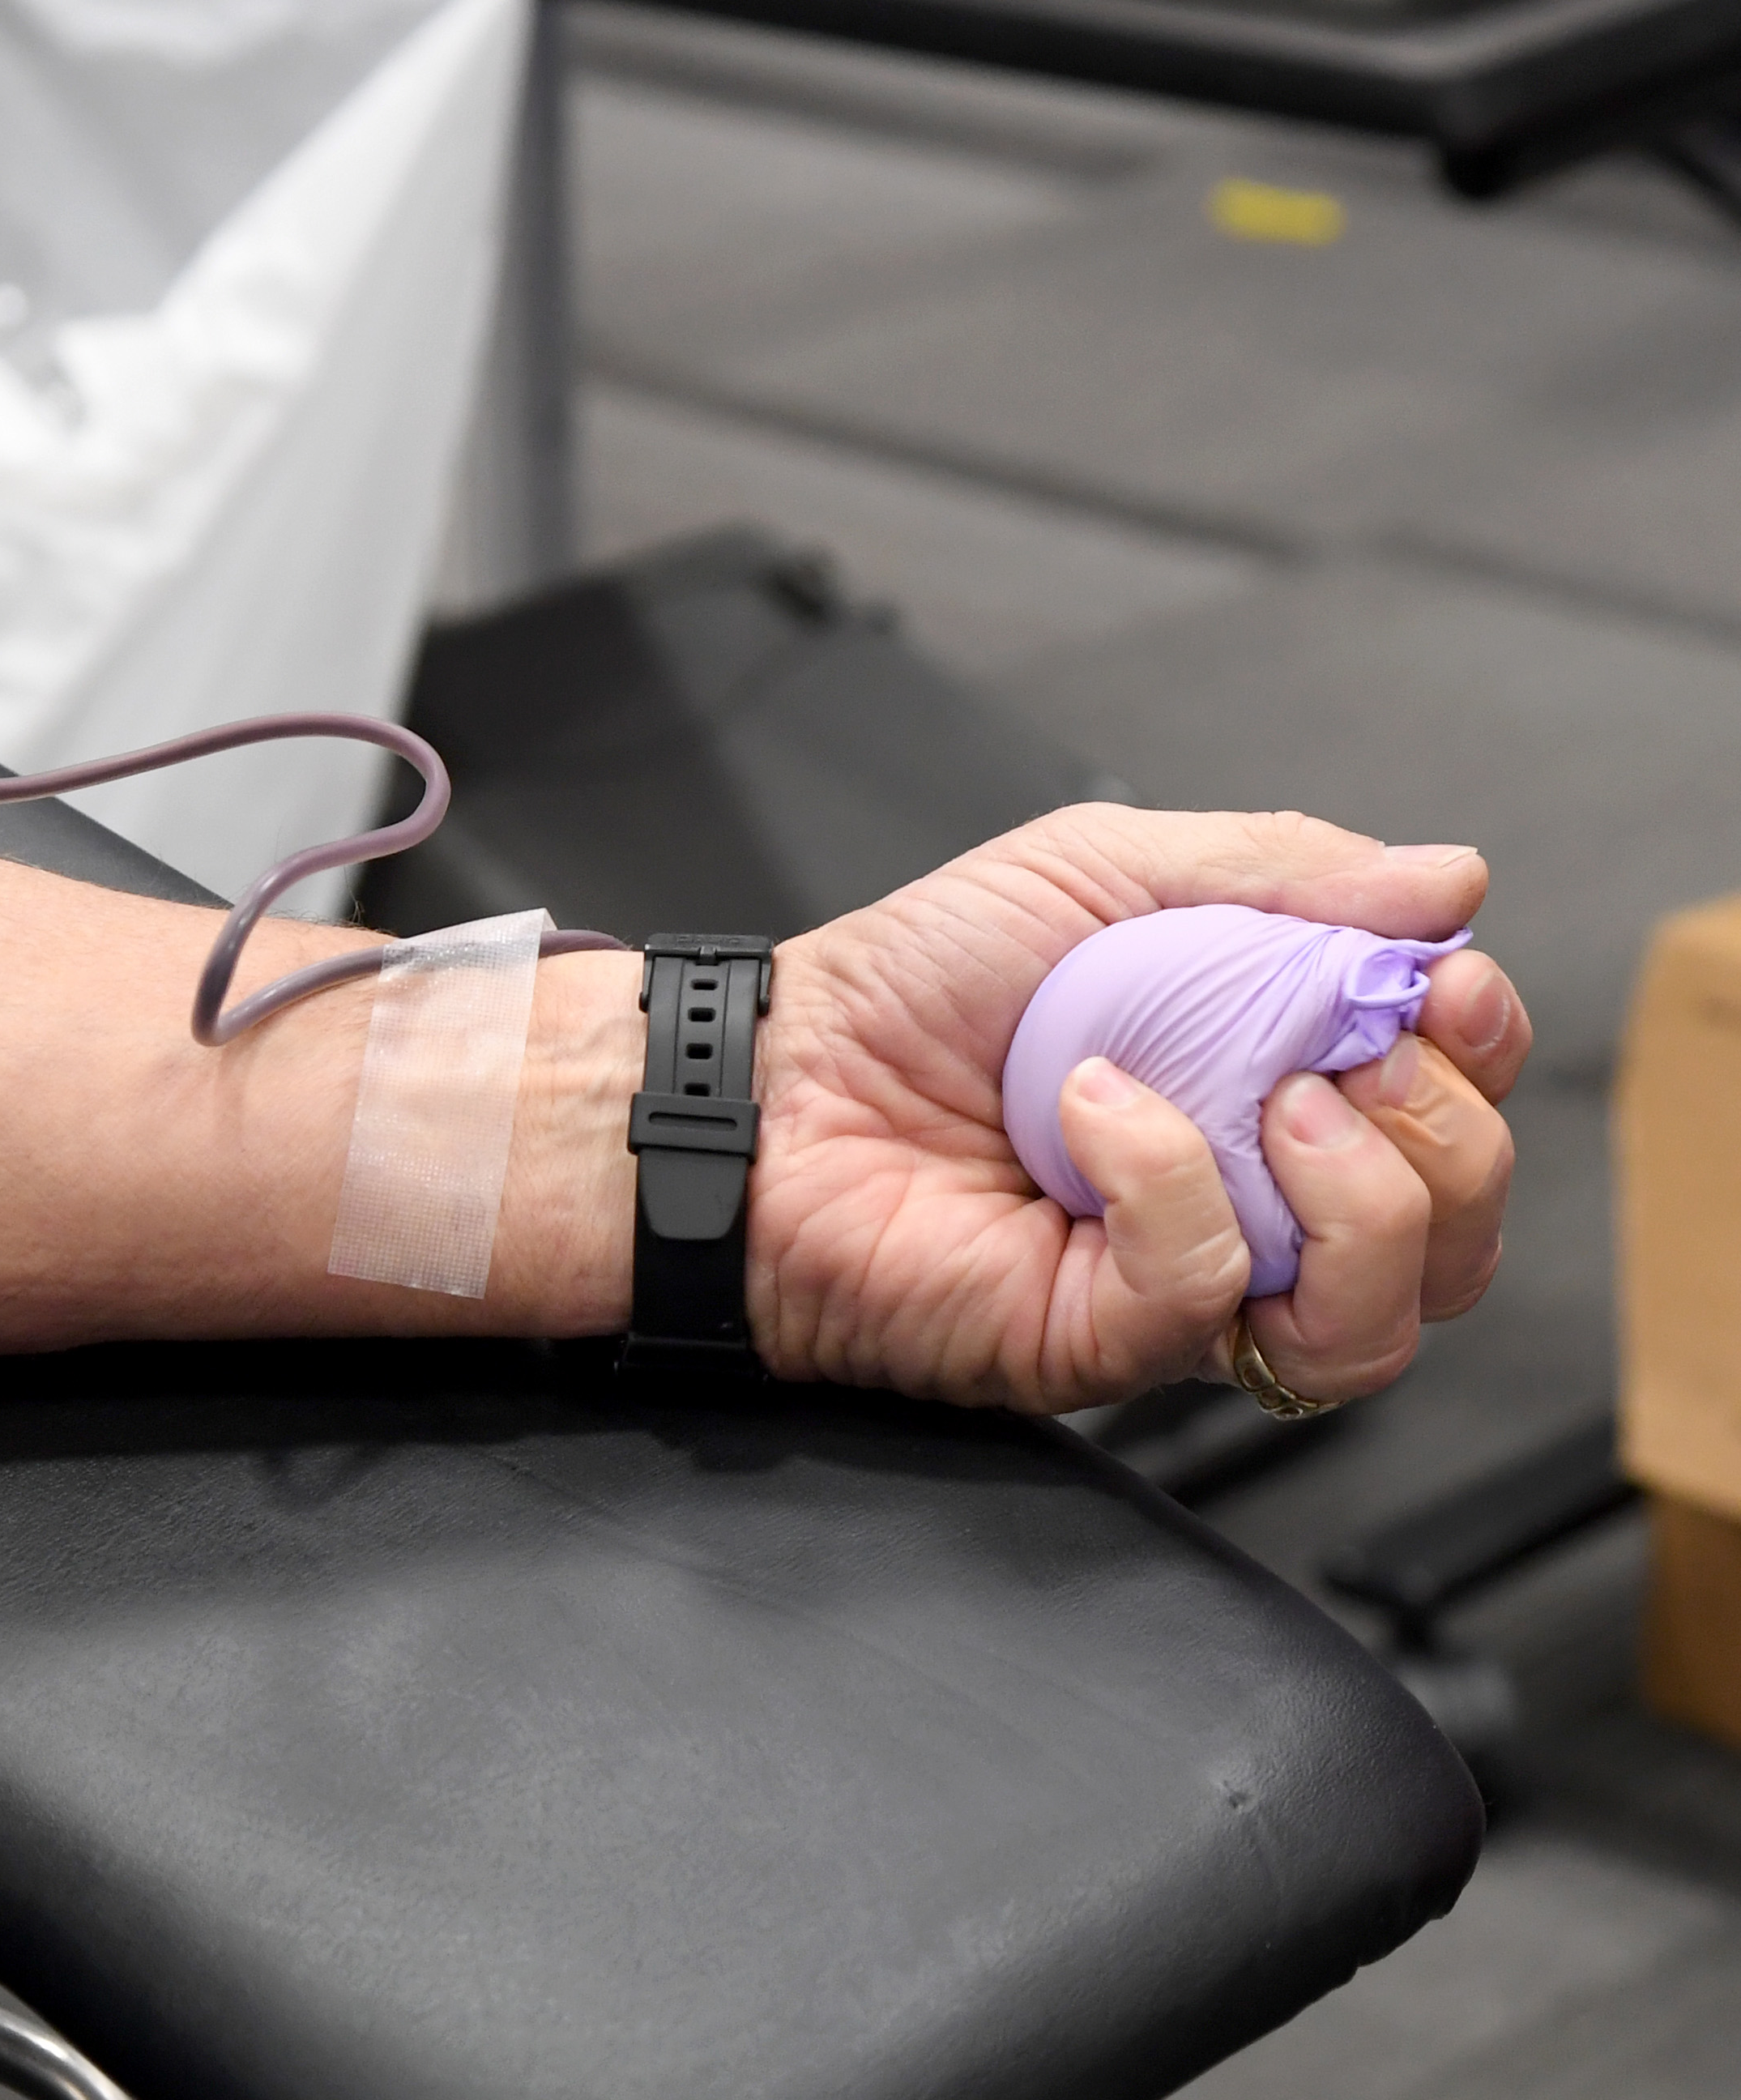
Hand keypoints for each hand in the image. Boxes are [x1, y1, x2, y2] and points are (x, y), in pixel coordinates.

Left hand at [746, 806, 1529, 1413]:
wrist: (766, 1076)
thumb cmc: (907, 984)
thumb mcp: (1099, 871)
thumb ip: (1277, 874)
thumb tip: (1452, 884)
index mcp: (1266, 1092)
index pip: (1452, 1117)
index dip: (1480, 1058)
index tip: (1442, 986)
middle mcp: (1245, 1205)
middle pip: (1456, 1232)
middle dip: (1448, 1132)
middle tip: (1354, 1052)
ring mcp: (1179, 1287)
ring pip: (1380, 1316)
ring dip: (1369, 1199)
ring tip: (1278, 1103)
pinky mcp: (1098, 1344)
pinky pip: (1208, 1297)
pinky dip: (1174, 1184)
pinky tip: (1097, 1110)